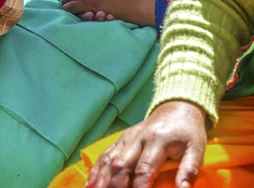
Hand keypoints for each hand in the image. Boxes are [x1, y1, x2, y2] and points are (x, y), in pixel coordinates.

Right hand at [87, 101, 206, 187]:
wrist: (177, 107)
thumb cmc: (188, 131)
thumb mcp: (196, 149)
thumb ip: (189, 170)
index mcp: (157, 141)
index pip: (144, 169)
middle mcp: (138, 138)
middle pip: (121, 165)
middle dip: (114, 187)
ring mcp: (128, 137)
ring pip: (110, 159)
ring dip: (101, 180)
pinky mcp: (122, 138)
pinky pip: (106, 154)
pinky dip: (97, 169)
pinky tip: (90, 184)